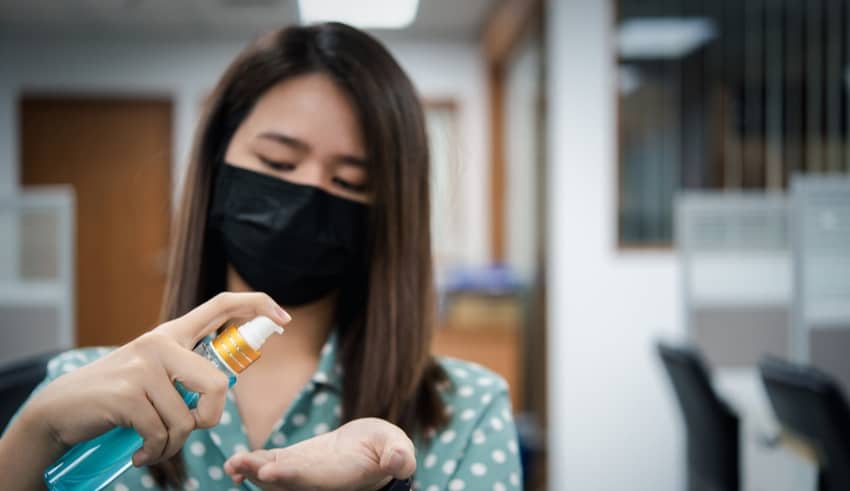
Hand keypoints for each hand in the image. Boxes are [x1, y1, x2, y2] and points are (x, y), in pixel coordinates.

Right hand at [22, 292, 289, 466]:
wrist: (58, 411)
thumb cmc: (114, 398)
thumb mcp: (153, 374)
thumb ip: (185, 372)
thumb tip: (223, 386)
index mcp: (171, 334)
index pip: (222, 304)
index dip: (258, 305)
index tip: (284, 320)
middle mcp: (160, 342)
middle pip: (217, 384)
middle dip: (210, 419)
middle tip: (188, 430)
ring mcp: (144, 366)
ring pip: (188, 418)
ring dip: (173, 443)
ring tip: (152, 443)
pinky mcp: (129, 393)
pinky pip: (164, 434)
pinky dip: (156, 452)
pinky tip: (140, 452)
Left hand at [224, 418, 415, 490]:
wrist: (374, 453)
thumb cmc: (389, 451)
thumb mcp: (398, 450)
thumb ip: (398, 455)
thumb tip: (399, 459)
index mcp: (341, 479)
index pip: (313, 480)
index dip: (292, 476)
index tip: (271, 471)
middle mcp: (318, 484)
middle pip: (286, 484)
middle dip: (262, 475)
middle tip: (238, 465)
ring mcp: (303, 476)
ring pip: (273, 479)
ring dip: (251, 472)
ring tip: (233, 464)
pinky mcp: (294, 463)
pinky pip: (271, 466)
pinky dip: (253, 465)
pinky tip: (235, 464)